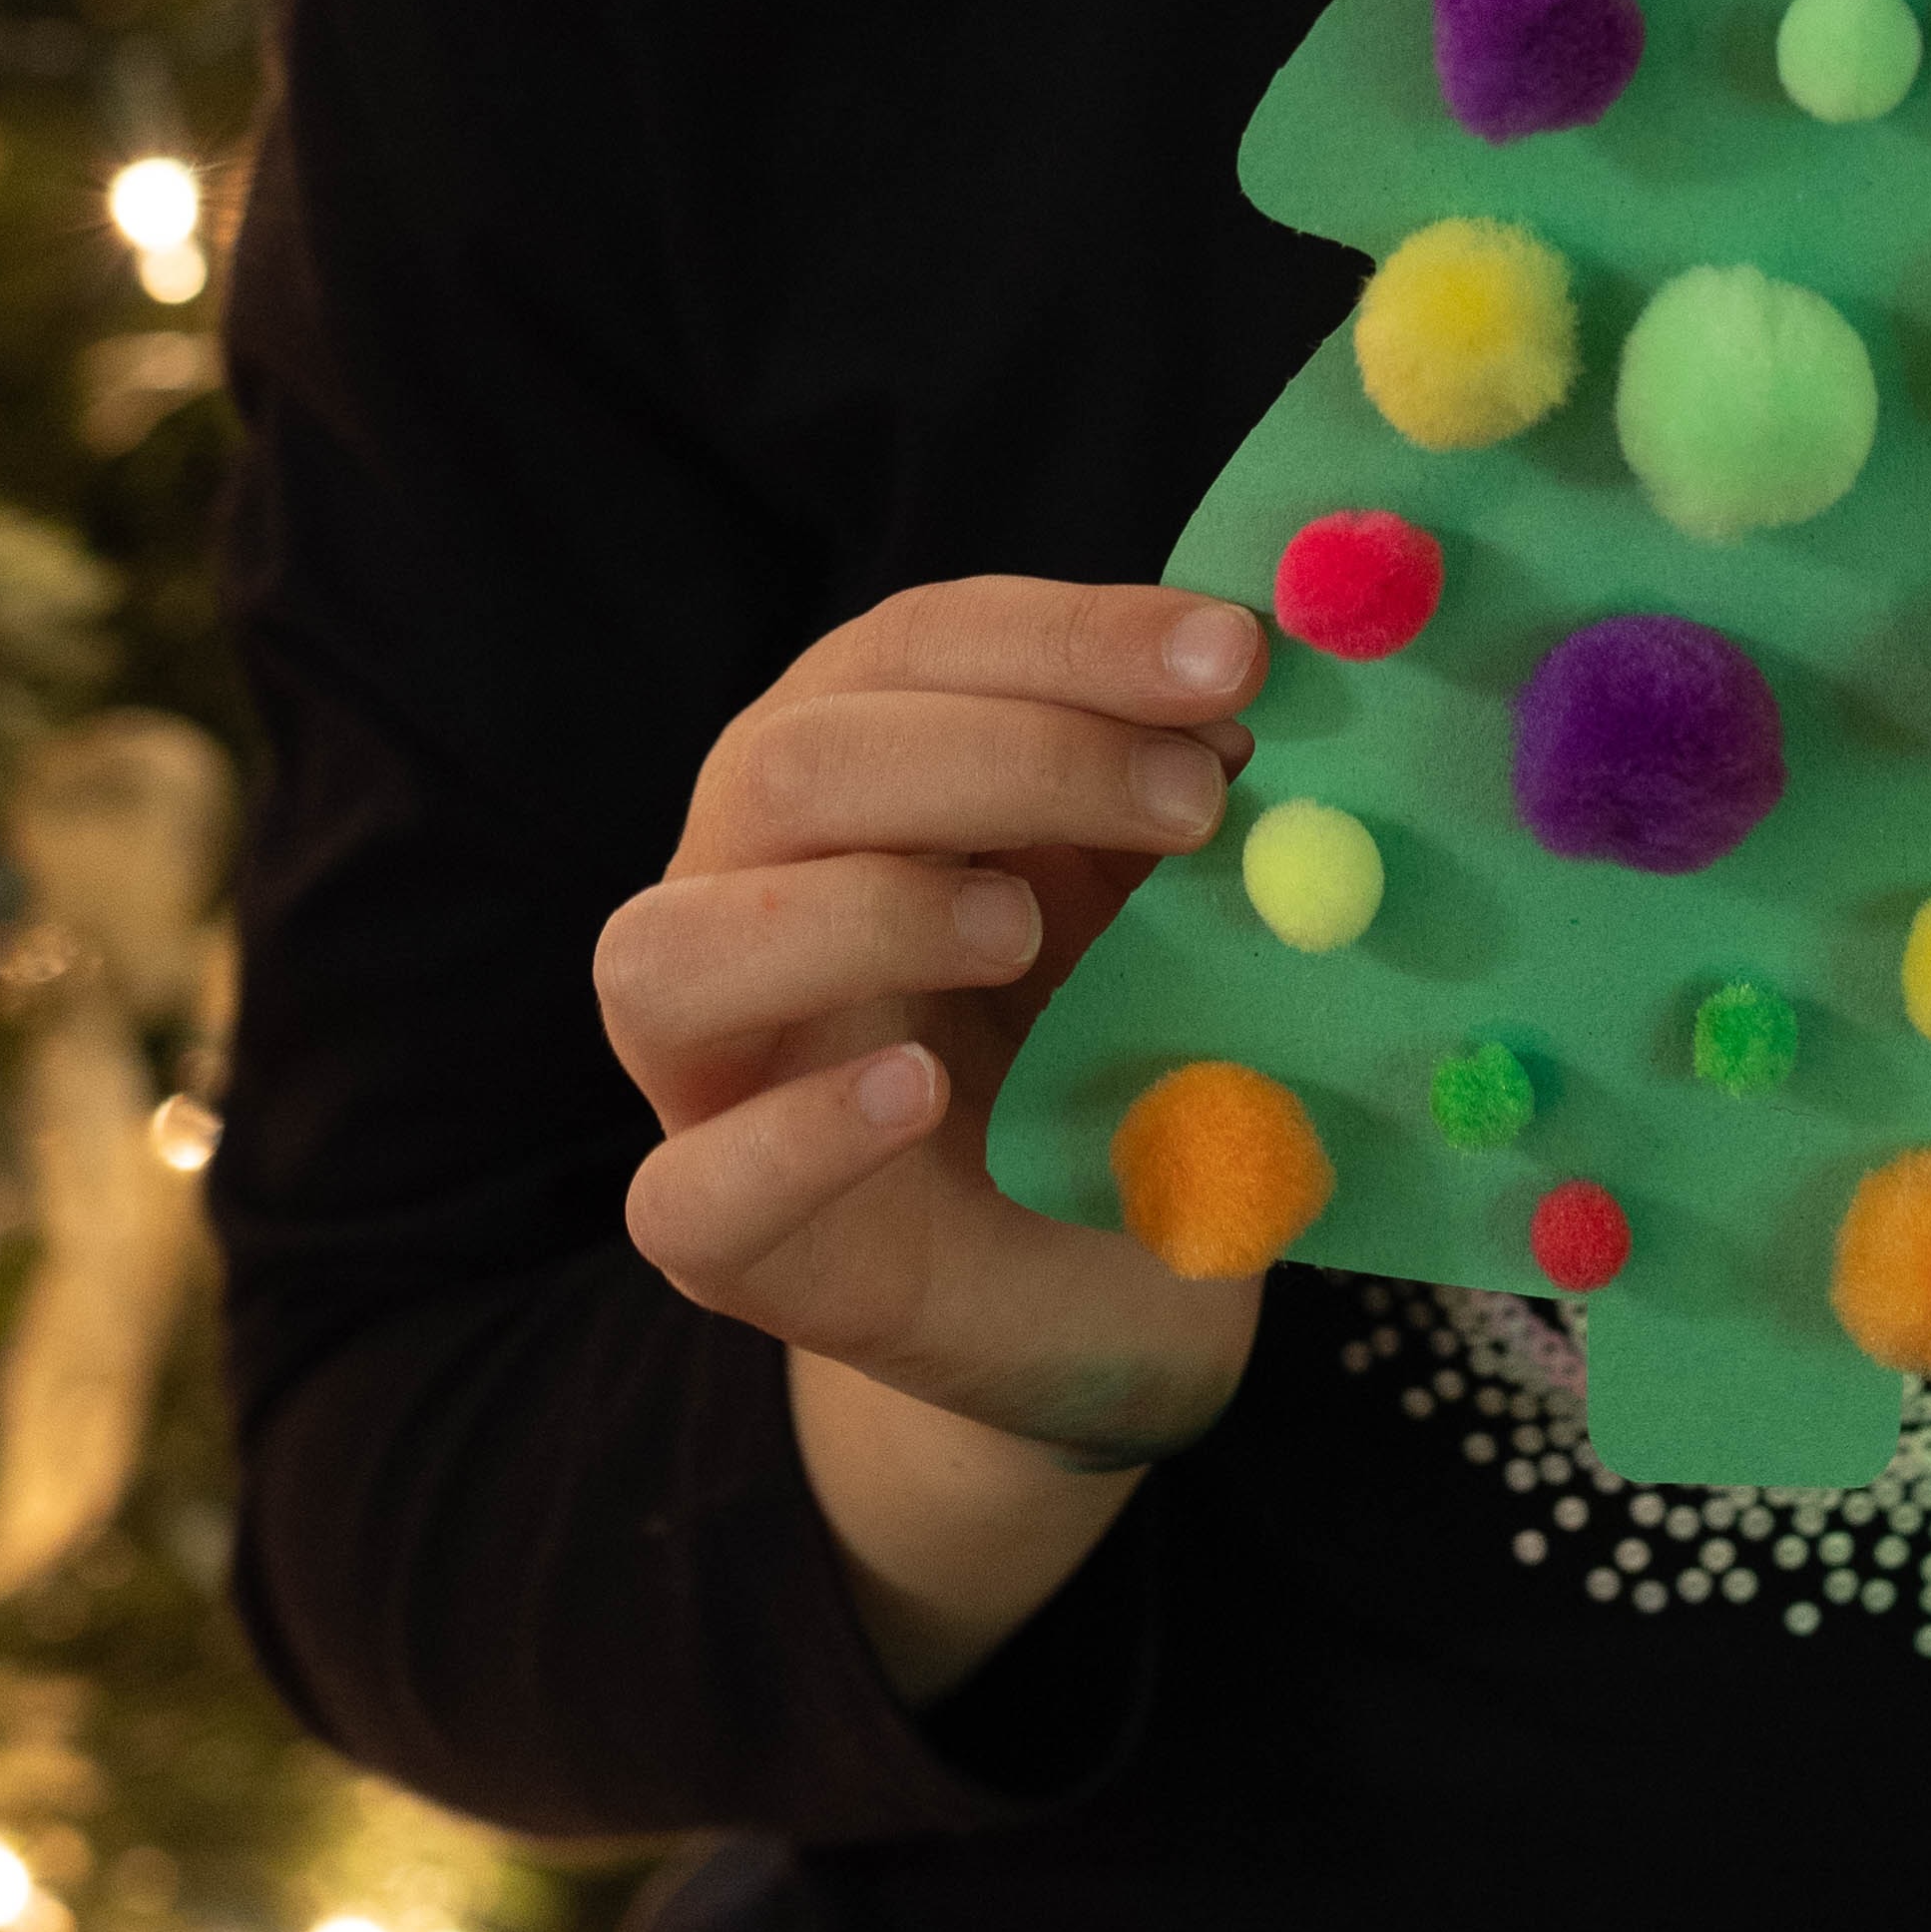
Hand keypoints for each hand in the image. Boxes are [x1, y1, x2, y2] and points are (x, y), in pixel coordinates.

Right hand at [597, 577, 1272, 1473]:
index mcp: (845, 772)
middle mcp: (739, 893)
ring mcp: (707, 1074)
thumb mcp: (1167, 904)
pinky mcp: (725, 1243)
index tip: (1236, 656)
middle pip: (792, 765)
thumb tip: (1257, 683)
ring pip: (674, 950)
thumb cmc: (1115, 1053)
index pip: (910, 649)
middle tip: (1195, 801)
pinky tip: (919, 1095)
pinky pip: (688, 1190)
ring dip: (862, 912)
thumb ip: (1180, 795)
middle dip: (1008, 754)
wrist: (1095, 1294)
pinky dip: (799, 1134)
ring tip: (1019, 931)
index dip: (1068, 637)